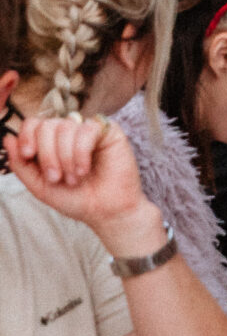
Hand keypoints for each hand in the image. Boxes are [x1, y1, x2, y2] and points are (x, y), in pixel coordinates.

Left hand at [8, 116, 162, 256]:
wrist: (105, 211)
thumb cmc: (75, 199)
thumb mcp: (40, 187)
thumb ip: (21, 165)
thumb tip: (7, 138)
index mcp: (51, 143)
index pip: (34, 123)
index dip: (27, 135)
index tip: (28, 155)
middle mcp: (69, 132)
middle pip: (47, 125)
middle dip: (47, 154)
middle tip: (56, 178)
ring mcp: (88, 130)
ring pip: (65, 127)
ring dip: (65, 158)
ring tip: (74, 178)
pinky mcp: (108, 130)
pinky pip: (86, 130)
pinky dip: (80, 153)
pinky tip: (84, 169)